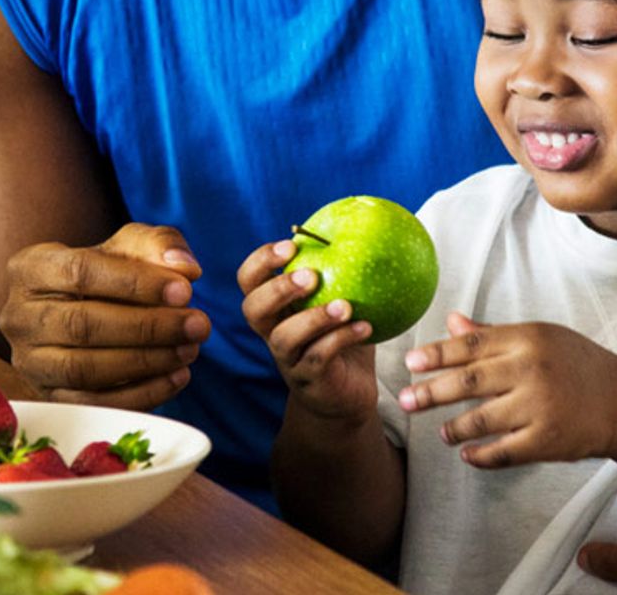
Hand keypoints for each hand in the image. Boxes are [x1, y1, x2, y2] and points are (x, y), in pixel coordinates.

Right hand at [0, 223, 210, 409]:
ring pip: (84, 369)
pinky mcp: (48, 397)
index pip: (80, 272)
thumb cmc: (106, 274)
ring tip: (190, 350)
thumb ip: (158, 245)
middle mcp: (18, 316)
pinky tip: (178, 377)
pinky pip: (93, 404)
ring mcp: (29, 361)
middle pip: (82, 325)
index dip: (135, 283)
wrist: (79, 313)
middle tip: (198, 325)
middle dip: (148, 327)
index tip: (185, 290)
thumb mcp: (128, 247)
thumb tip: (185, 267)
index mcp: (30, 267)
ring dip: (146, 362)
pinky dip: (140, 394)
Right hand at [237, 238, 378, 424]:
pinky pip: (318, 359)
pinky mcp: (308, 381)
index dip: (261, 261)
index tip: (290, 245)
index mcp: (275, 308)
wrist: (347, 394)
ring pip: (284, 338)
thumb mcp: (340, 301)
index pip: (249, 280)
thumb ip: (343, 272)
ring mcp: (288, 359)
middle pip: (253, 309)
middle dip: (278, 289)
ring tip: (345, 306)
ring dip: (314, 318)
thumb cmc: (343, 340)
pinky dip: (341, 340)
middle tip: (311, 275)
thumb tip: (367, 222)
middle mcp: (273, 332)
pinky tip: (366, 327)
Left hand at [396, 312, 616, 468]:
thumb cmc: (577, 364)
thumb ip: (493, 333)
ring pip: (481, 420)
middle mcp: (532, 369)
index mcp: (528, 338)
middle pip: (469, 381)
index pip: (471, 344)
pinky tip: (467, 455)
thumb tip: (451, 321)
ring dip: (454, 428)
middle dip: (431, 392)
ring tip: (443, 433)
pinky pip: (503, 452)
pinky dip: (481, 456)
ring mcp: (540, 406)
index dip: (436, 354)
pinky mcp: (548, 440)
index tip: (410, 362)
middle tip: (405, 401)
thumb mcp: (540, 338)